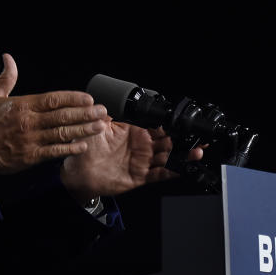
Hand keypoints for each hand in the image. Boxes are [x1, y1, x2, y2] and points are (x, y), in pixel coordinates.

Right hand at [0, 54, 108, 175]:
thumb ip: (6, 78)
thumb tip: (8, 58)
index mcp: (22, 105)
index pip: (53, 99)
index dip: (73, 98)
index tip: (88, 98)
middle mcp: (29, 122)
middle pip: (62, 115)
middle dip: (85, 113)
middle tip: (102, 111)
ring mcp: (31, 140)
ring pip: (62, 133)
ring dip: (83, 129)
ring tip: (99, 126)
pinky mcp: (30, 157)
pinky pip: (54, 152)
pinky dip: (69, 148)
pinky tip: (83, 145)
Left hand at [60, 123, 202, 200]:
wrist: (79, 172)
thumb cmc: (85, 148)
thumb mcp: (96, 125)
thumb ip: (106, 112)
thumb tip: (111, 97)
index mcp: (133, 131)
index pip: (156, 125)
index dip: (169, 124)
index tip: (181, 121)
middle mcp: (141, 146)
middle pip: (167, 141)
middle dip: (183, 138)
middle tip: (197, 135)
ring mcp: (142, 161)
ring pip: (167, 157)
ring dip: (183, 155)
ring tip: (196, 151)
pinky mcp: (140, 176)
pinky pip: (159, 174)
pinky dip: (172, 172)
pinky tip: (183, 168)